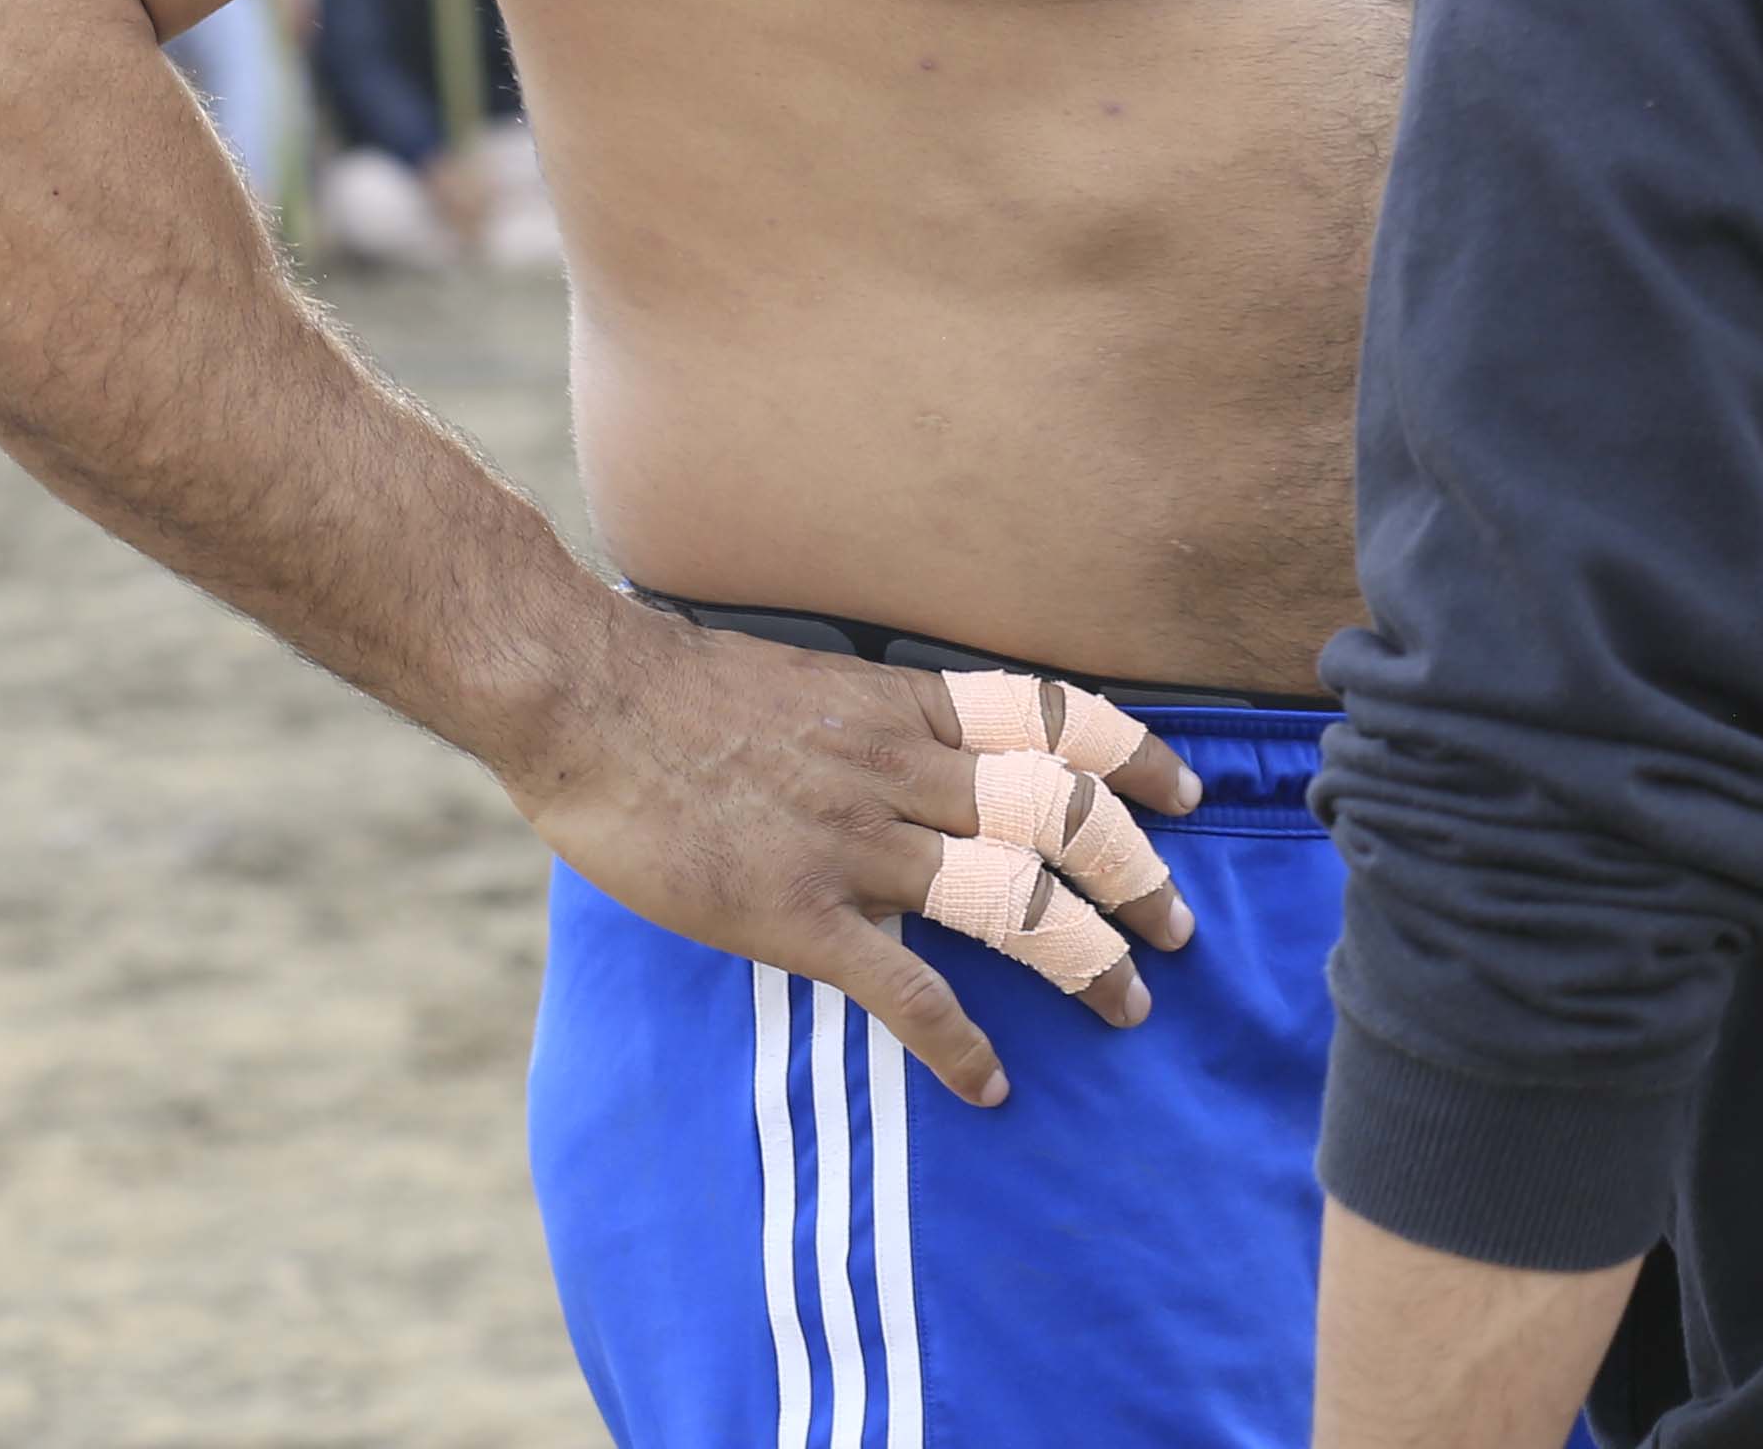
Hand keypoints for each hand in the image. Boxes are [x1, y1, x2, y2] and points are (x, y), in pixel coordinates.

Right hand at [503, 616, 1203, 1108]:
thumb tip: (913, 750)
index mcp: (901, 706)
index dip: (1130, 755)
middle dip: (1134, 871)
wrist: (584, 698)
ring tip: (1124, 1003)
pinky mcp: (797, 912)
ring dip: (1085, 956)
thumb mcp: (803, 680)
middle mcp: (898, 769)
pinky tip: (988, 1082)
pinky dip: (959, 1042)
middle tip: (1176, 928)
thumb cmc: (674, 687)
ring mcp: (853, 842)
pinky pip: (905, 988)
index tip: (1178, 794)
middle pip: (1060, 813)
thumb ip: (869, 721)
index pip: (1052, 719)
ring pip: (1010, 899)